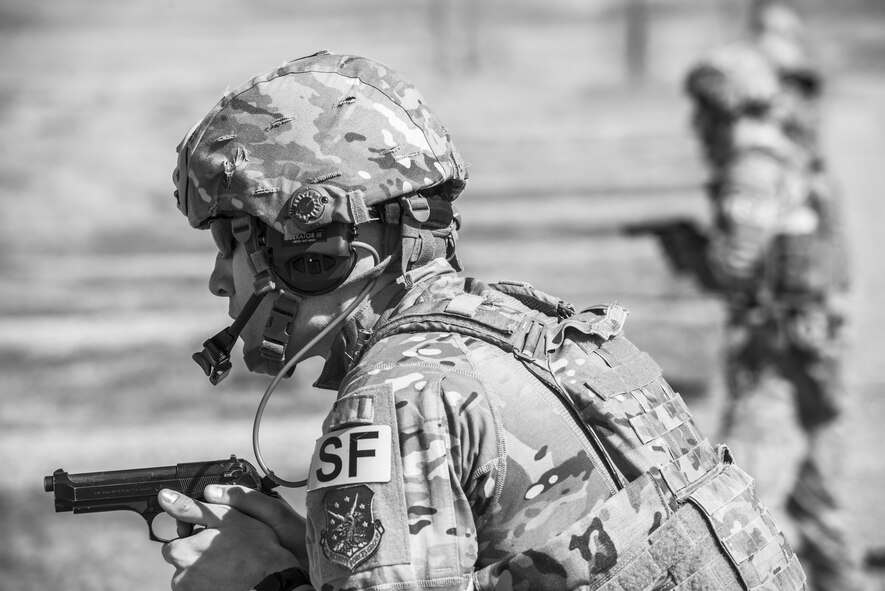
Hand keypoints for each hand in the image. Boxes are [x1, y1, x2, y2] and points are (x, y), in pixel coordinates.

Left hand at [159, 487, 301, 590]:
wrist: (274, 580)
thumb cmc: (253, 548)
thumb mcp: (224, 517)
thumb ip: (190, 508)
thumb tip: (165, 497)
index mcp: (180, 553)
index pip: (175, 543)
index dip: (194, 537)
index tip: (213, 538)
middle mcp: (180, 577)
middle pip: (183, 562)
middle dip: (199, 556)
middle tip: (225, 551)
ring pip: (193, 577)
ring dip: (207, 571)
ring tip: (231, 565)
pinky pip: (203, 588)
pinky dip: (214, 583)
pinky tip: (231, 578)